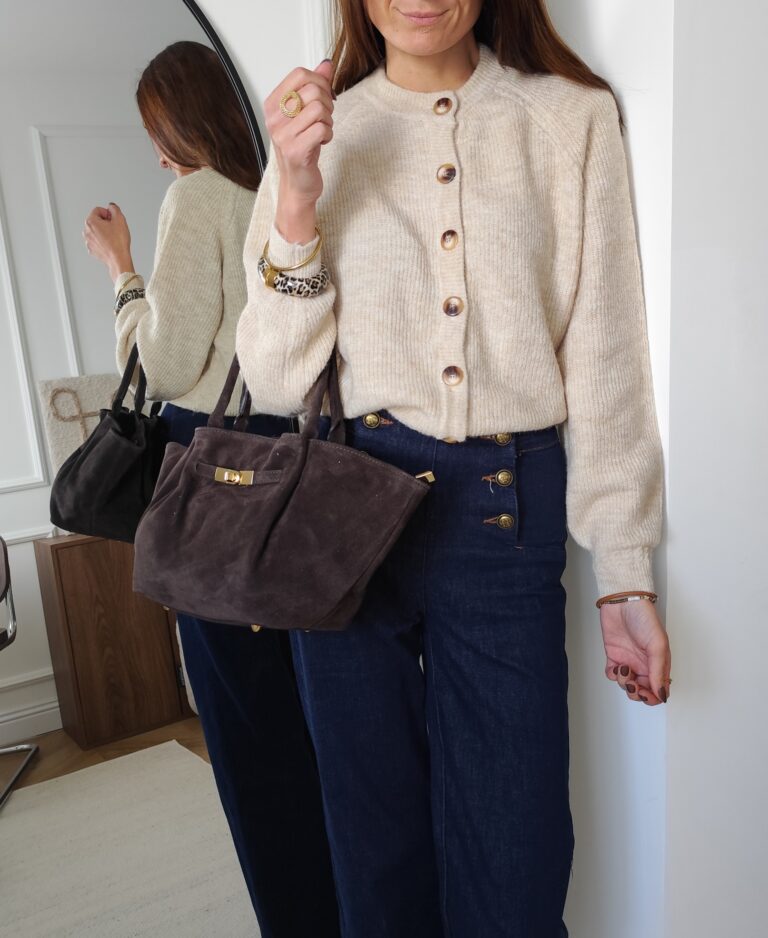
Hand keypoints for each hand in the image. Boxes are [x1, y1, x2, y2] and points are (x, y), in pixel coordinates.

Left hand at [83, 203, 133, 281]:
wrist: (118, 259)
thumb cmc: (118, 242)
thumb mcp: (120, 219)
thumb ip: (114, 208)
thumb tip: (111, 207)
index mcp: (90, 221)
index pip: (98, 210)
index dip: (108, 213)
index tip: (114, 219)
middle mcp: (86, 231)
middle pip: (96, 220)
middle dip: (105, 222)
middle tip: (115, 228)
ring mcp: (88, 241)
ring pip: (96, 231)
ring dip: (104, 232)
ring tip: (113, 237)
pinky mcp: (92, 250)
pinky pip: (97, 241)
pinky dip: (103, 241)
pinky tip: (111, 243)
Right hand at [265, 60, 334, 243]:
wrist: (298, 185)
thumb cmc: (302, 148)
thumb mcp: (305, 114)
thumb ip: (315, 87)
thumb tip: (326, 64)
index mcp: (272, 104)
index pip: (299, 74)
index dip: (319, 82)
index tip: (323, 97)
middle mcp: (273, 118)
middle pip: (313, 90)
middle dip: (328, 103)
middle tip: (324, 119)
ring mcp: (282, 135)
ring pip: (320, 109)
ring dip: (329, 121)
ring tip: (322, 132)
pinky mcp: (295, 151)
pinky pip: (322, 129)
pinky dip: (329, 135)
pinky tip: (322, 143)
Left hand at [601, 599, 670, 705]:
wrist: (622, 602)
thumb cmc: (644, 618)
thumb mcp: (657, 645)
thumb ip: (658, 671)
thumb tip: (662, 694)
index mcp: (659, 663)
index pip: (659, 690)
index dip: (652, 697)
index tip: (645, 693)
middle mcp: (644, 664)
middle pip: (641, 690)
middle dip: (636, 693)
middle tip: (633, 684)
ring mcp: (629, 660)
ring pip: (626, 684)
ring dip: (624, 682)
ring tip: (624, 670)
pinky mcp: (614, 656)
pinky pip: (612, 674)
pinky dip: (612, 675)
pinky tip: (615, 667)